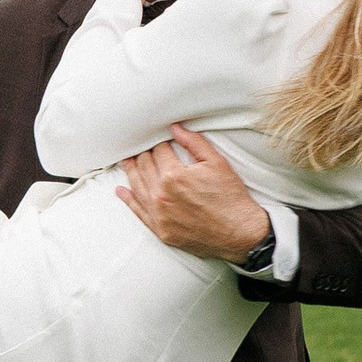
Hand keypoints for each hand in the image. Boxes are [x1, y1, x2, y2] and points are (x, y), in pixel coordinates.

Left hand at [115, 126, 271, 263]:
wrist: (240, 233)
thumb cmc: (231, 199)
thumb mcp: (216, 163)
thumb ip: (194, 143)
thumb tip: (175, 128)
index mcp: (174, 176)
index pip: (159, 151)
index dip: (161, 143)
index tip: (162, 141)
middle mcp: (161, 195)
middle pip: (144, 166)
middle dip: (145, 155)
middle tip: (146, 149)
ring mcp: (159, 215)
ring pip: (137, 186)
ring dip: (131, 171)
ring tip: (128, 162)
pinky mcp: (160, 231)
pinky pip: (138, 211)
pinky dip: (127, 199)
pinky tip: (121, 190)